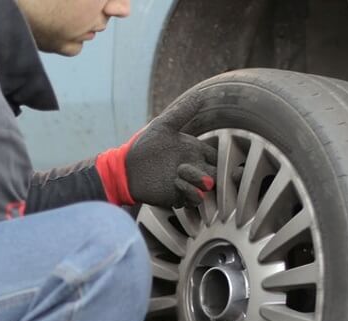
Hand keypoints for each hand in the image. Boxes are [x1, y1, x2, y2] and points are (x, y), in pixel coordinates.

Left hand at [96, 92, 217, 208]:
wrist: (126, 168)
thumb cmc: (144, 146)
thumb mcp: (163, 126)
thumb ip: (182, 112)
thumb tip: (200, 95)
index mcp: (194, 151)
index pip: (217, 156)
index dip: (220, 157)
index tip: (211, 155)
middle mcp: (195, 168)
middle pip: (217, 174)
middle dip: (215, 173)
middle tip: (199, 166)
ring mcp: (188, 183)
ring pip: (208, 187)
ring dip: (199, 180)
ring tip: (180, 171)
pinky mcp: (179, 196)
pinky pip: (194, 198)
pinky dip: (190, 191)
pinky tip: (176, 182)